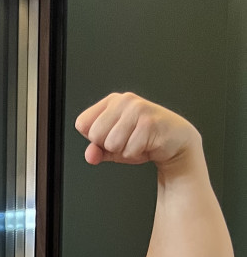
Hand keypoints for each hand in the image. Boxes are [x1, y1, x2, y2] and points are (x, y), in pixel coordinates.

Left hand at [74, 92, 200, 168]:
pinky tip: (147, 144)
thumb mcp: (114, 147)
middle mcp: (124, 101)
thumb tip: (90, 155)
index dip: (94, 138)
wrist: (174, 141)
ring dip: (124, 151)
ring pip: (111, 143)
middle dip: (109, 146)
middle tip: (127, 140)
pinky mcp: (149, 122)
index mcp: (111, 102)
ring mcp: (137, 109)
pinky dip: (136, 153)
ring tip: (137, 142)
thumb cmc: (143, 140)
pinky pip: (129, 149)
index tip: (112, 136)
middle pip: (94, 135)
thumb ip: (97, 150)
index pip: (82, 124)